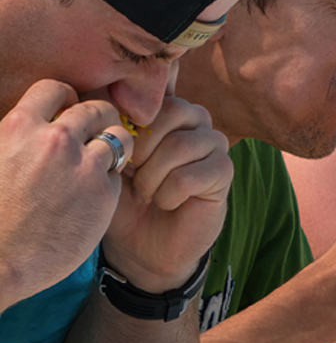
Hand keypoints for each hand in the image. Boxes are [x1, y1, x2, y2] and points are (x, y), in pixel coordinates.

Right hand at [0, 81, 129, 303]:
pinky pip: (118, 175)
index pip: (55, 89)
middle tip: (99, 132)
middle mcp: (55, 141)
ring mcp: (83, 167)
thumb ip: (13, 138)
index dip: (66, 98)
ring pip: (119, 138)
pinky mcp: (103, 196)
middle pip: (97, 110)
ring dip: (115, 146)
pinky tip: (95, 195)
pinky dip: (110, 180)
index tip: (67, 110)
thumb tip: (25, 127)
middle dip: (101, 118)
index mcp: (18, 127)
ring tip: (105, 161)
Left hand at [102, 94, 233, 292]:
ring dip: (153, 177)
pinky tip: (165, 203)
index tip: (119, 156)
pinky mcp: (223, 172)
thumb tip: (104, 101)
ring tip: (145, 194)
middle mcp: (195, 121)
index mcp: (166, 111)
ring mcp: (213, 145)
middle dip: (142, 149)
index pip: (153, 96)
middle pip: (174, 112)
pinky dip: (169, 194)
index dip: (129, 126)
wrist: (141, 247)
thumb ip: (112, 128)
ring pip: (182, 145)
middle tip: (131, 174)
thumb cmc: (121, 200)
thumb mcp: (107, 159)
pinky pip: (192, 175)